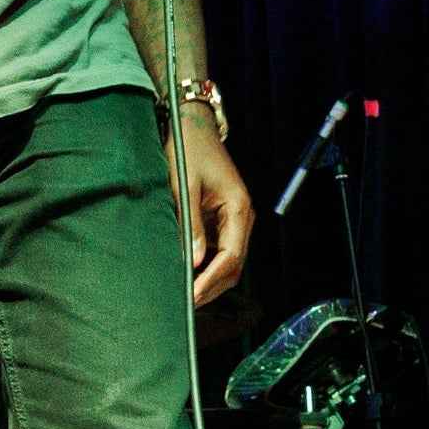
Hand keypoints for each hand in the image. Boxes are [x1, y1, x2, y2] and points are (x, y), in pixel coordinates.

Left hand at [169, 105, 252, 306]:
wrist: (193, 126)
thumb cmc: (189, 150)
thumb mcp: (185, 187)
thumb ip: (191, 225)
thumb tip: (194, 260)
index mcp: (239, 208)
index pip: (231, 257)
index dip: (212, 279)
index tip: (193, 294)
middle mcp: (242, 217)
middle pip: (234, 266)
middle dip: (212, 286)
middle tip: (188, 302)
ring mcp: (234, 219)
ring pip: (228, 261)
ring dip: (210, 279)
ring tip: (187, 292)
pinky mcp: (222, 218)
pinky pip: (219, 250)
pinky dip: (207, 265)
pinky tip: (189, 273)